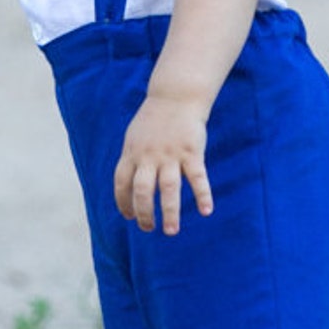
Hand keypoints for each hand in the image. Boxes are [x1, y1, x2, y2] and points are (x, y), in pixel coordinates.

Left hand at [114, 95, 212, 234]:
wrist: (176, 96)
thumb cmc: (154, 120)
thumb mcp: (134, 137)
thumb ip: (131, 159)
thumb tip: (126, 184)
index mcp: (132, 153)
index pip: (122, 183)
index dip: (124, 202)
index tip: (129, 217)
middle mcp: (149, 156)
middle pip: (142, 190)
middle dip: (143, 213)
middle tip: (148, 228)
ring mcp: (170, 155)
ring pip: (168, 188)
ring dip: (169, 212)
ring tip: (171, 231)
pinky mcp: (191, 152)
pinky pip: (197, 177)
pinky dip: (202, 194)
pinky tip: (206, 210)